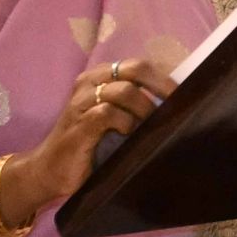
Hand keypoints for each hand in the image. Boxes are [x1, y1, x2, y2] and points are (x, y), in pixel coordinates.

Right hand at [5, 58, 173, 222]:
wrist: (49, 171)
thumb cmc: (90, 145)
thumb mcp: (117, 120)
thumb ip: (138, 106)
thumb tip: (180, 102)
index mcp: (100, 77)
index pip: (140, 65)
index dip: (165, 77)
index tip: (186, 92)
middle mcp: (89, 83)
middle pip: (134, 68)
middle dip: (162, 85)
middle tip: (177, 104)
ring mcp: (81, 102)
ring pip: (123, 90)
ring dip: (144, 108)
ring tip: (150, 125)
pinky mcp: (78, 124)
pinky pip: (107, 113)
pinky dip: (125, 123)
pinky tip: (128, 134)